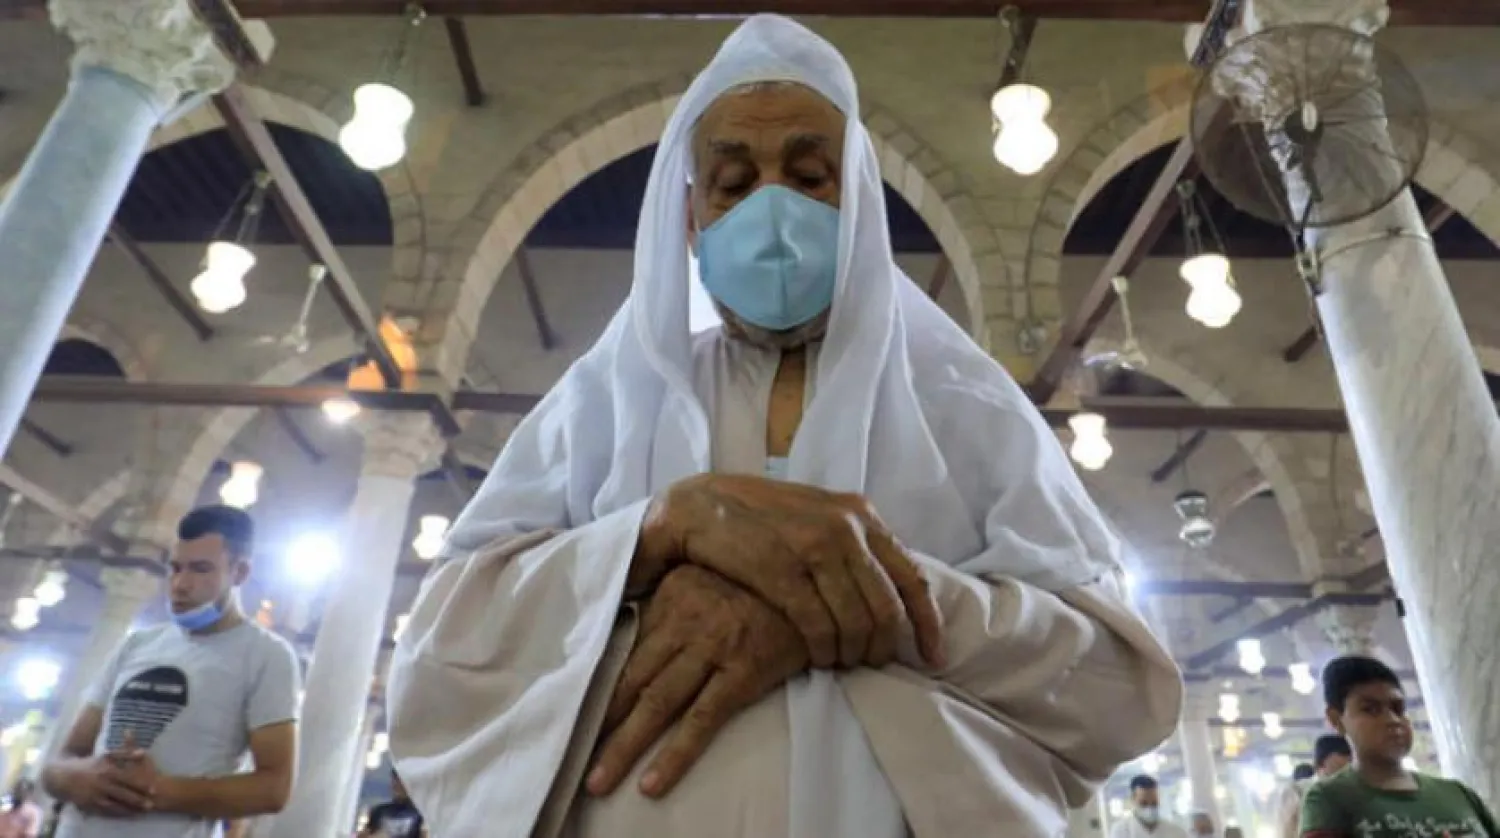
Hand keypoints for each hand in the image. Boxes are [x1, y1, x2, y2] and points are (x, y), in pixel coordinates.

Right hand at [62, 734, 154, 816]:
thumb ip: (126, 753)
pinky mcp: (88, 805)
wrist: (62, 776)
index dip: (141, 785)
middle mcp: (101, 784)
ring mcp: (94, 796)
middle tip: (151, 805)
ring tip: (141, 812)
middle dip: (138, 801)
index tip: (154, 790)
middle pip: (123, 794)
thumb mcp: (106, 755)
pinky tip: (126, 815)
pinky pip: (105, 812)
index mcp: (107, 770)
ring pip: (115, 805)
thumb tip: (143, 752)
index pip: (128, 779)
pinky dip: (116, 814)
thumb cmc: (89, 764)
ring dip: (128, 810)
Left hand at [587, 565, 807, 798]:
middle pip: (631, 681)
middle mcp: (685, 622)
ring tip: (599, 781)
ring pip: (657, 704)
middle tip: (571, 758)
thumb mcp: (708, 576)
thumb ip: (671, 601)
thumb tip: (631, 628)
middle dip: (599, 724)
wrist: (816, 578)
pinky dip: (675, 754)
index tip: (571, 712)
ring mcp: (714, 647)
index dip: (596, 687)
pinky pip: (702, 720)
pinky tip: (653, 783)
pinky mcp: (744, 671)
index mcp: (670, 597)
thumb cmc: (760, 580)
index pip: (624, 649)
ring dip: (624, 746)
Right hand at [634, 473, 943, 669]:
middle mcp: (846, 529)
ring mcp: (814, 550)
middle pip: (887, 610)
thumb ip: (856, 544)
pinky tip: (816, 657)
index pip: (911, 578)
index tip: (932, 657)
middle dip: (882, 647)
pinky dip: (823, 651)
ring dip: (851, 654)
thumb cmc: (763, 516)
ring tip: (839, 662)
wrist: (700, 504)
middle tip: (869, 664)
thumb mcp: (821, 514)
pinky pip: (819, 628)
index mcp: (861, 515)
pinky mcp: (781, 573)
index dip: (928, 624)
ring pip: (856, 624)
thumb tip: (890, 592)